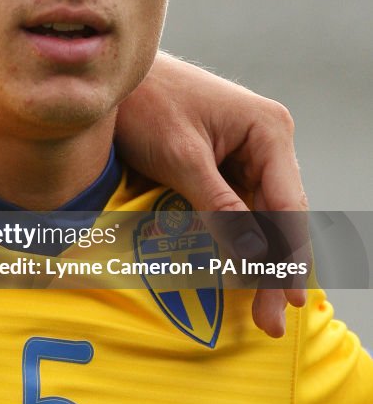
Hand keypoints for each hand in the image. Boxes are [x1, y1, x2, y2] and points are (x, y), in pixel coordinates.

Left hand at [116, 54, 308, 337]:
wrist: (112, 81)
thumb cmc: (146, 105)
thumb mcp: (181, 158)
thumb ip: (219, 207)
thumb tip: (254, 257)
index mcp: (268, 130)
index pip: (288, 205)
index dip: (290, 256)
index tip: (290, 298)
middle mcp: (267, 140)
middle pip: (279, 216)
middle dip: (275, 269)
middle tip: (271, 322)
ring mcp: (247, 152)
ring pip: (261, 218)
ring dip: (258, 261)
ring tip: (260, 310)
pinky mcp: (224, 162)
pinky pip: (238, 208)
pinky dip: (238, 240)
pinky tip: (239, 275)